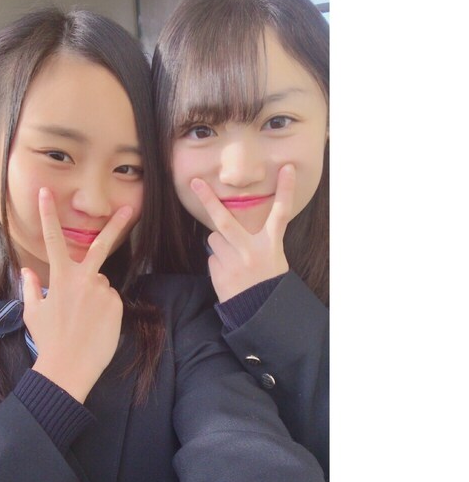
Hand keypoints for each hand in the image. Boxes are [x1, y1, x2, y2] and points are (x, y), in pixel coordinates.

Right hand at [22, 188, 132, 402]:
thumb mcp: (33, 312)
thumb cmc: (48, 340)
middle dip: (116, 225)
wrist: (68, 367)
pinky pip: (110, 300)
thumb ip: (30, 287)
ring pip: (100, 284)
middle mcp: (84, 279)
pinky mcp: (116, 304)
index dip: (47, 214)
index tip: (46, 193)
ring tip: (83, 320)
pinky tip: (95, 325)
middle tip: (129, 209)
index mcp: (60, 277)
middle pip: (100, 245)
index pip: (52, 239)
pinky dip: (104, 309)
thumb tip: (26, 271)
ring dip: (94, 295)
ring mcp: (103, 291)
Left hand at [191, 164, 295, 302]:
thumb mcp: (272, 257)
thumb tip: (231, 226)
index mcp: (270, 245)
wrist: (259, 312)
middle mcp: (251, 251)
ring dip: (220, 245)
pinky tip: (230, 274)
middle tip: (195, 183)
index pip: (280, 213)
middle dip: (208, 200)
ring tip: (234, 261)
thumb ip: (257, 239)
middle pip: (225, 221)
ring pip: (215, 239)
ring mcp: (233, 262)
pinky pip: (212, 257)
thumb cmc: (267, 281)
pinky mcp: (220, 272)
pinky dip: (218, 262)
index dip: (285, 190)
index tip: (287, 168)